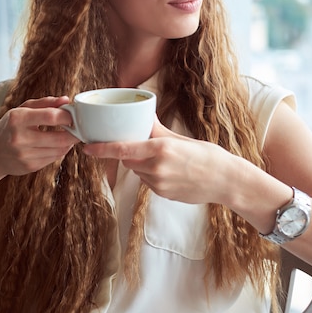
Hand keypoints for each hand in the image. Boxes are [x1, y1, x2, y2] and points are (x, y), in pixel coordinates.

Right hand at [0, 96, 79, 176]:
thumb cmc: (10, 126)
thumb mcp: (23, 109)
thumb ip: (45, 103)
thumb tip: (66, 99)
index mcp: (17, 119)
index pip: (50, 116)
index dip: (67, 116)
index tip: (73, 115)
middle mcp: (19, 138)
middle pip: (59, 138)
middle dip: (74, 133)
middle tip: (79, 128)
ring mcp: (24, 155)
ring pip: (59, 150)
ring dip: (69, 143)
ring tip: (69, 136)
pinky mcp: (29, 167)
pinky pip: (54, 159)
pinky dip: (60, 151)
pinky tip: (57, 145)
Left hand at [83, 117, 230, 203]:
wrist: (225, 181)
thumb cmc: (206, 155)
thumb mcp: (180, 139)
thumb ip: (156, 131)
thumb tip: (140, 117)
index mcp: (160, 149)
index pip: (122, 149)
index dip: (101, 149)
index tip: (86, 147)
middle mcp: (156, 167)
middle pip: (128, 159)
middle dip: (130, 153)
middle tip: (144, 146)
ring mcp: (159, 184)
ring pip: (137, 171)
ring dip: (141, 165)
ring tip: (165, 161)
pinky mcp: (162, 195)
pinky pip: (147, 183)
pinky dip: (151, 176)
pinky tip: (171, 173)